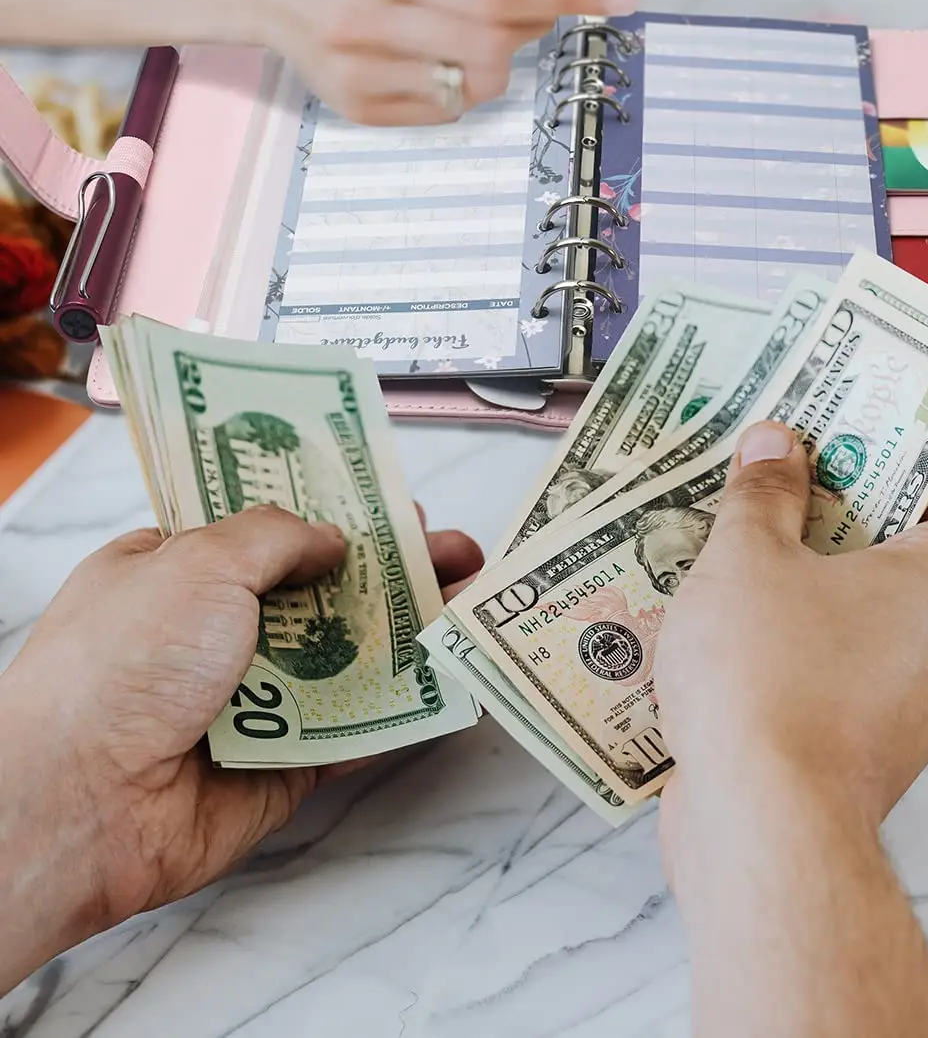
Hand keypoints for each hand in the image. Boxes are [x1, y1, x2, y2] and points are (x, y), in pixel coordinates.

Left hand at [0, 506, 481, 992]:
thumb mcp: (198, 562)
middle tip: (450, 550)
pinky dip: (401, 709)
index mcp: (177, 574)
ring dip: (408, 633)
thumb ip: (277, 537)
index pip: (267, 532)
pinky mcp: (281, 765)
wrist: (81, 804)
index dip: (331, 513)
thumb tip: (332, 538)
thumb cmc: (115, 670)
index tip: (388, 500)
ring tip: (468, 601)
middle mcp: (214, 635)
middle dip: (390, 571)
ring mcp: (250, 701)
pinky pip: (355, 732)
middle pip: (321, 593)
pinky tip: (449, 678)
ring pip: (348, 660)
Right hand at [242, 0, 634, 124]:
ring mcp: (359, 71)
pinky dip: (461, 78)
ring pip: (479, 81)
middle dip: (536, 22)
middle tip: (536, 4)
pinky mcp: (358, 108)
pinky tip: (430, 48)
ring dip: (500, 54)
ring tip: (465, 22)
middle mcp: (364, 18)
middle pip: (494, 41)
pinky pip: (449, 107)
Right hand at [655, 422, 927, 854]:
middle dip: (843, 525)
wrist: (764, 830)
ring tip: (741, 560)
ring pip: (870, 625)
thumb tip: (778, 444)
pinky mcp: (870, 757)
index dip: (906, 469)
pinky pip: (844, 682)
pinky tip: (733, 639)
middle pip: (908, 560)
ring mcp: (915, 709)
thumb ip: (764, 494)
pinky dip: (803, 656)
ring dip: (815, 593)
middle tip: (780, 492)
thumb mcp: (748, 558)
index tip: (848, 451)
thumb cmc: (769, 677)